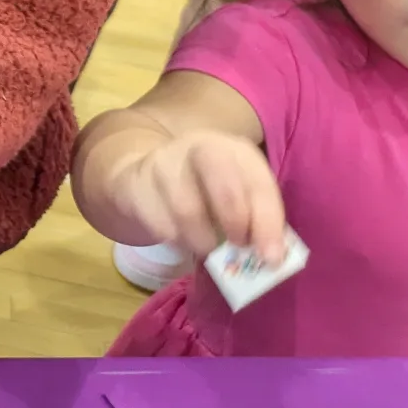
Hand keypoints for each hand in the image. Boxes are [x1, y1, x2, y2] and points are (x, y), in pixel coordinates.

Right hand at [101, 128, 286, 263]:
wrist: (148, 173)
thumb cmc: (207, 190)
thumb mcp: (238, 194)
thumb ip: (255, 221)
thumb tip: (269, 257)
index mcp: (235, 151)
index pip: (258, 184)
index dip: (268, 223)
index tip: (271, 259)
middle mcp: (200, 149)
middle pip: (222, 182)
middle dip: (235, 222)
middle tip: (238, 247)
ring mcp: (164, 163)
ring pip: (186, 210)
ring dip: (203, 241)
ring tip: (208, 249)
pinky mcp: (137, 184)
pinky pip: (161, 224)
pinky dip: (177, 241)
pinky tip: (182, 238)